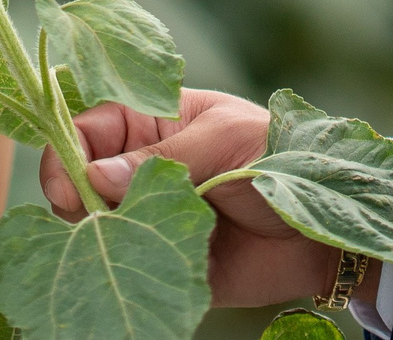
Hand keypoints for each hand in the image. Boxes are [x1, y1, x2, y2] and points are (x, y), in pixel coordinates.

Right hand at [41, 90, 347, 309]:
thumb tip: (95, 177)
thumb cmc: (279, 158)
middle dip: (73, 197)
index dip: (69, 150)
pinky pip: (126, 263)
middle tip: (89, 218)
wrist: (323, 229)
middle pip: (80, 177)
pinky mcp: (162, 259)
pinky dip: (118, 268)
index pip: (89, 126)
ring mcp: (150, 214)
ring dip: (98, 234)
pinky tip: (130, 270)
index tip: (70, 182)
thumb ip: (162, 159)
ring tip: (121, 244)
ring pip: (96, 224)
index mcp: (153, 121)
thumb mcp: (224, 142)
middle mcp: (141, 167)